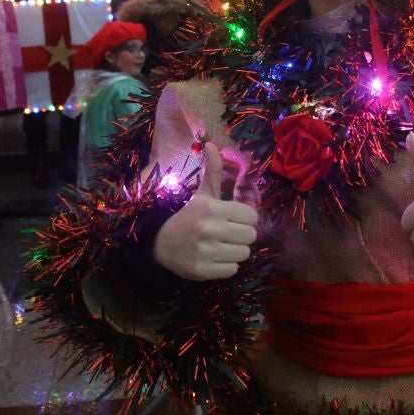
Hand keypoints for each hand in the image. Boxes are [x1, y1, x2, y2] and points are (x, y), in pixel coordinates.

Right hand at [154, 143, 257, 280]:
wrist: (162, 244)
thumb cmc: (189, 216)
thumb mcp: (202, 194)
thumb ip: (213, 171)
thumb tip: (212, 143)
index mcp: (211, 208)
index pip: (251, 216)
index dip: (245, 218)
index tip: (234, 219)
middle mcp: (209, 229)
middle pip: (251, 236)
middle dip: (242, 235)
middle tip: (229, 233)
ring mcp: (205, 251)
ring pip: (244, 254)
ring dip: (236, 251)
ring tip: (222, 245)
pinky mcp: (202, 271)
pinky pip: (233, 270)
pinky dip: (227, 266)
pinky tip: (214, 257)